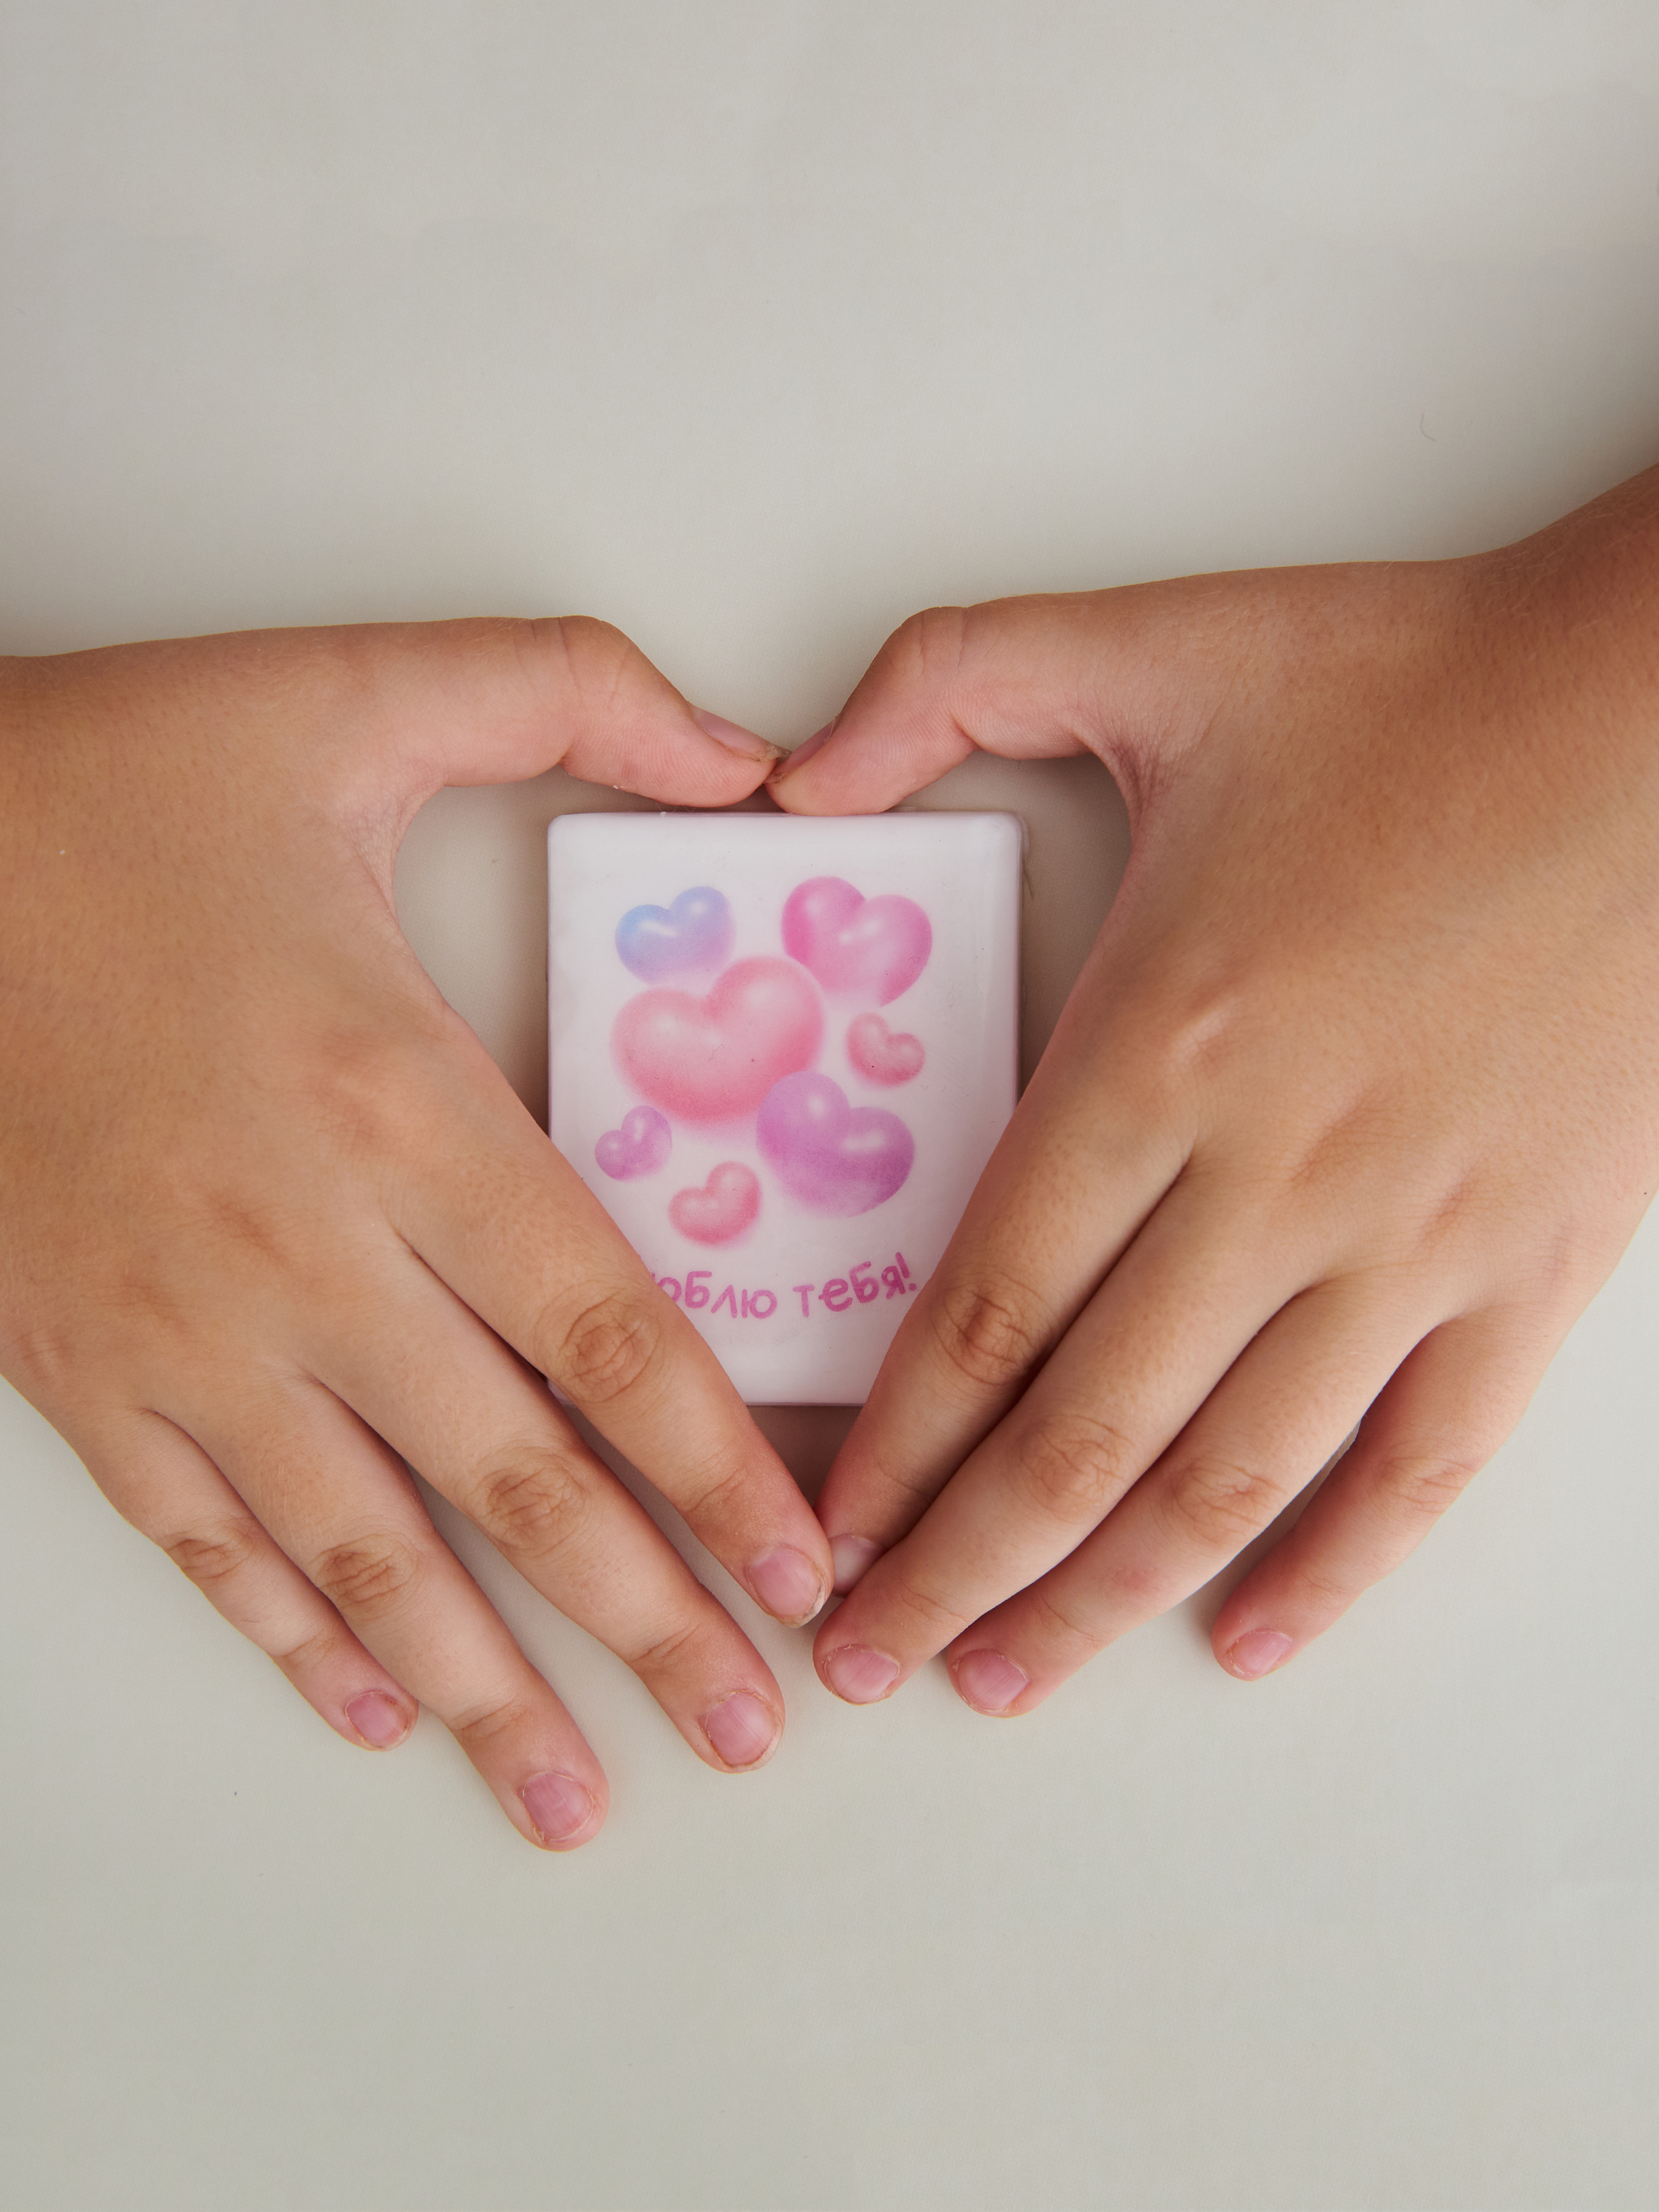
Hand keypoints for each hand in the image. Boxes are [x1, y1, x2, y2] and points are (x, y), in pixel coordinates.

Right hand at [0, 618, 831, 1846]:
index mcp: (398, 1104)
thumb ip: (571, 692)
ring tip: (585, 1796)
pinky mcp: (74, 1366)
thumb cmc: (104, 781)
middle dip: (646, 1620)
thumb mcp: (347, 687)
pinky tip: (377, 1706)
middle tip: (750, 1729)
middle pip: (514, 1480)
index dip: (718, 1470)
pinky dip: (292, 1633)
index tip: (807, 1570)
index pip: (609, 1334)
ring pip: (366, 1553)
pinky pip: (204, 1539)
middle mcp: (300, 1250)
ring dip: (490, 1687)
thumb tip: (753, 752)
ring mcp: (178, 1331)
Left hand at [770, 467, 1658, 1714]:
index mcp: (1160, 1049)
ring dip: (1101, 1595)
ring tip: (1006, 1675)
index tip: (825, 1529)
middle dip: (956, 1563)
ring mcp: (1415, 1241)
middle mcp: (1275, 1179)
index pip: (985, 1306)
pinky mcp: (1536, 1265)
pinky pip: (1426, 1463)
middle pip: (1078, 1431)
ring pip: (1228, 1476)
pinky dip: (1334, 1569)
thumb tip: (790, 770)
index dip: (893, 1443)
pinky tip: (1246, 1639)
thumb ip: (945, 683)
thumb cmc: (1419, 681)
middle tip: (871, 1657)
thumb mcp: (1151, 642)